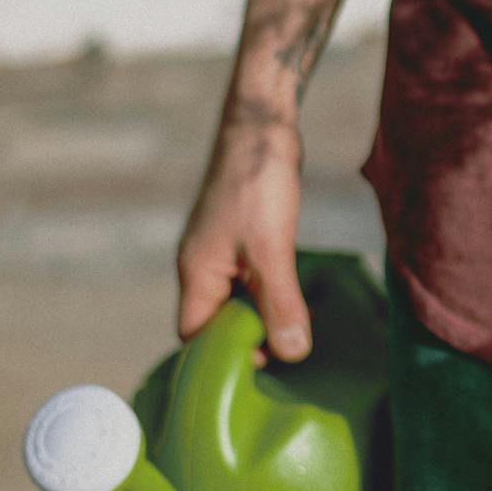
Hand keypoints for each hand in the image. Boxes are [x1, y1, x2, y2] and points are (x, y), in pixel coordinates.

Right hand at [175, 119, 311, 359]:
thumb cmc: (257, 182)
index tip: (264, 364)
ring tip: (298, 328)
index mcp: (196, 273)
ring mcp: (221, 252)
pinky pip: (251, 279)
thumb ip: (280, 302)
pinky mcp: (241, 239)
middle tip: (289, 348)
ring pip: (237, 300)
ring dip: (264, 314)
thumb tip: (291, 352)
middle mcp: (202, 266)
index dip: (223, 356)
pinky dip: (270, 292)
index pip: (193, 335)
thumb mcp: (272, 249)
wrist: (262, 126)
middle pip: (217, 321)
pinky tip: (297, 297)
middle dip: (249, 338)